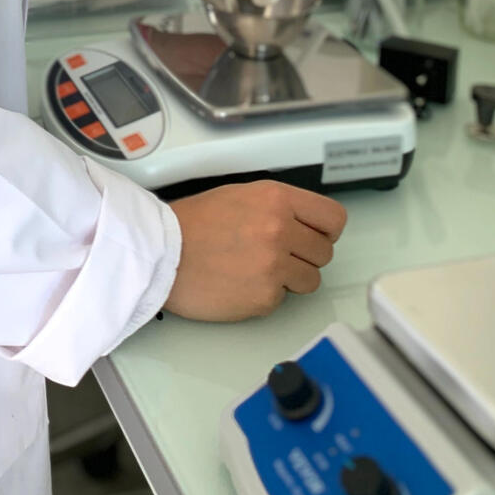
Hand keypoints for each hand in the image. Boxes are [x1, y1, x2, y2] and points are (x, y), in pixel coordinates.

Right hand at [163, 180, 346, 321]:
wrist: (161, 253)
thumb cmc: (192, 224)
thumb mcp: (240, 195)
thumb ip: (277, 207)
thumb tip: (305, 223)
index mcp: (276, 199)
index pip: (333, 218)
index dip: (326, 230)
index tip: (315, 236)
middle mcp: (280, 229)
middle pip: (324, 252)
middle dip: (304, 256)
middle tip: (277, 255)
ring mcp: (274, 265)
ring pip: (311, 280)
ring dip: (290, 278)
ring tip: (258, 270)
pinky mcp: (265, 297)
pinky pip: (284, 299)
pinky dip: (267, 294)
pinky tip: (242, 282)